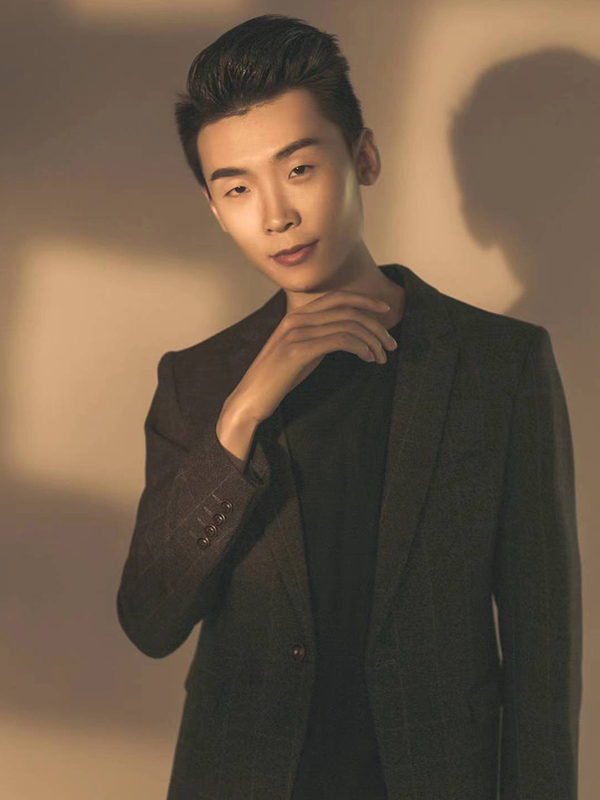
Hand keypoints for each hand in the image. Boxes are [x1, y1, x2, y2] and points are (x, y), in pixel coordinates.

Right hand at [229, 289, 397, 422]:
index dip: (364, 299)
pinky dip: (360, 348)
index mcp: (297, 315)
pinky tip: (368, 359)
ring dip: (372, 340)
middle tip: (391, 344)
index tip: (385, 310)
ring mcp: (296, 333)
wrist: (250, 398)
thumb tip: (347, 335)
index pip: (337, 297)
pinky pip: (340, 340)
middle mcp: (296, 319)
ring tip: (382, 357)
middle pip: (347, 309)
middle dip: (375, 324)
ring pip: (348, 325)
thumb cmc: (277, 378)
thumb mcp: (301, 351)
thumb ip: (319, 337)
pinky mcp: (298, 351)